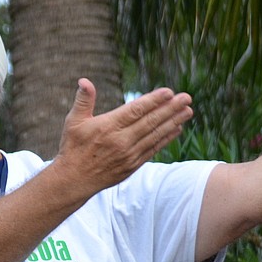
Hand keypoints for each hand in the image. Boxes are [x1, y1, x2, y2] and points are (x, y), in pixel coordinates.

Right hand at [53, 78, 193, 193]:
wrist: (74, 180)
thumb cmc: (73, 148)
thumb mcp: (74, 122)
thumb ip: (83, 100)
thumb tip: (84, 81)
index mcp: (108, 126)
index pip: (135, 110)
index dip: (154, 100)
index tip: (169, 92)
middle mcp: (121, 141)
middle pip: (150, 121)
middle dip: (170, 109)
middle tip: (186, 98)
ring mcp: (129, 154)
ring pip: (155, 135)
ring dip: (173, 122)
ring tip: (188, 111)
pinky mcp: (132, 165)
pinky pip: (153, 149)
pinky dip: (166, 139)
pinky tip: (177, 129)